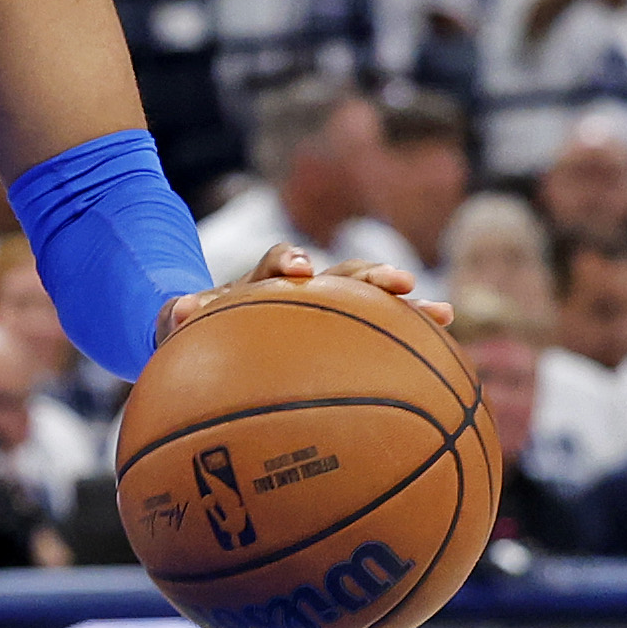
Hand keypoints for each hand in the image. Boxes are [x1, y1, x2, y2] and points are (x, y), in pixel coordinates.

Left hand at [163, 248, 449, 346]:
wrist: (212, 339)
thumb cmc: (196, 336)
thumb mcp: (179, 327)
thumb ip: (175, 317)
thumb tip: (177, 313)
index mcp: (261, 288)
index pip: (277, 264)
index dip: (288, 263)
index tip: (299, 272)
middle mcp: (302, 295)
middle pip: (340, 275)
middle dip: (368, 276)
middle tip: (399, 281)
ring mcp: (327, 316)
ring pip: (371, 306)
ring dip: (404, 309)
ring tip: (443, 313)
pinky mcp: (343, 341)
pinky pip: (383, 344)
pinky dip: (412, 349)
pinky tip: (451, 364)